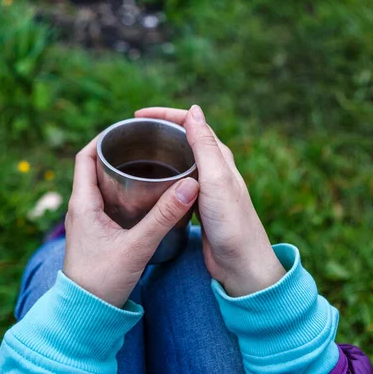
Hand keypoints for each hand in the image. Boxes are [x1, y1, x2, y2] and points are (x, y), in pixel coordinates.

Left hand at [63, 136, 199, 307]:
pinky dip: (122, 192)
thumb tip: (190, 185)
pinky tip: (143, 196)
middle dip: (116, 152)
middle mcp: (81, 207)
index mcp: (83, 203)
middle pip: (94, 167)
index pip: (85, 157)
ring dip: (119, 172)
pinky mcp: (96, 233)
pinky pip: (107, 202)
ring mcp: (87, 221)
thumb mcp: (137, 246)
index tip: (126, 129)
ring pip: (101, 185)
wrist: (86, 313)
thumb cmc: (102, 280)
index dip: (102, 139)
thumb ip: (164, 217)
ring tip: (146, 162)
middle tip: (144, 144)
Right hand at [135, 106, 285, 295]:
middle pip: (183, 139)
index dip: (163, 115)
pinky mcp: (198, 205)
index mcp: (219, 156)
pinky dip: (163, 175)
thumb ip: (204, 145)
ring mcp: (205, 187)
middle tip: (132, 132)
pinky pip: (177, 182)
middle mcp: (213, 168)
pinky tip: (150, 182)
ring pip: (179, 160)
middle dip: (158, 130)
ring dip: (160, 151)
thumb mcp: (215, 179)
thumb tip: (194, 110)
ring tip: (135, 152)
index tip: (137, 116)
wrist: (240, 263)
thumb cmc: (231, 222)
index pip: (190, 124)